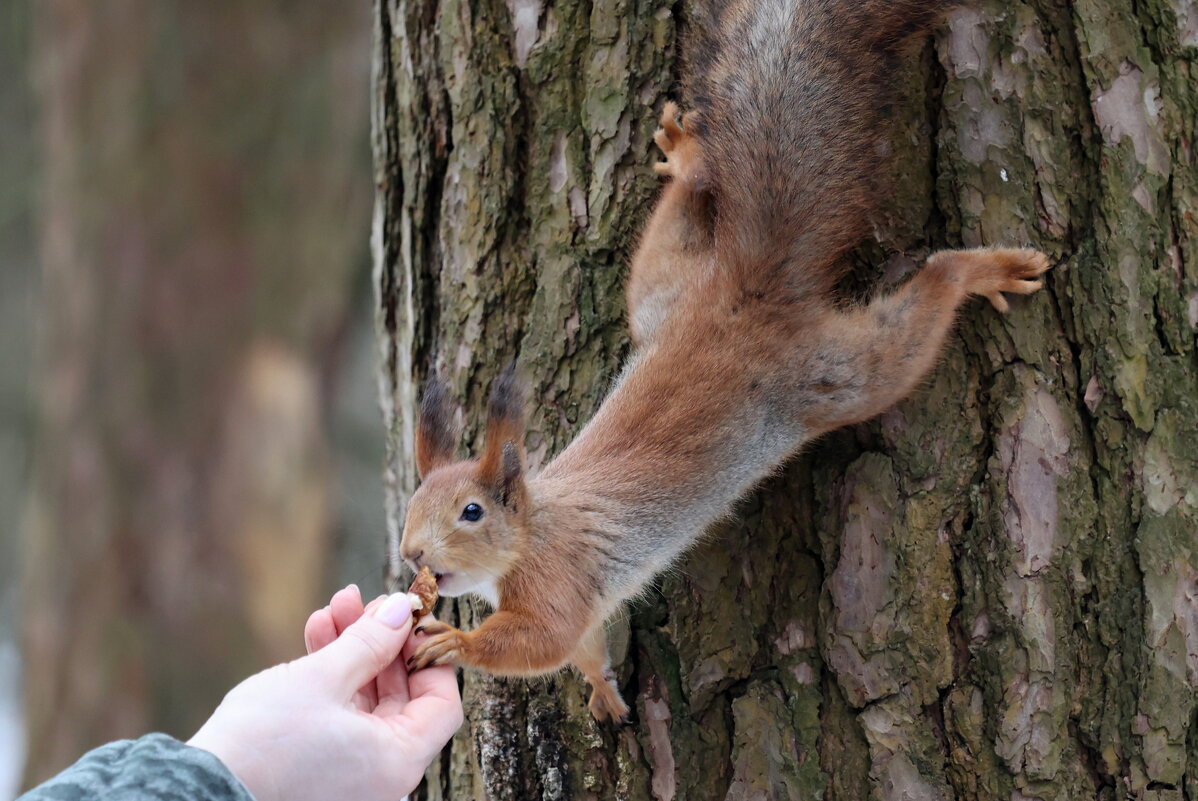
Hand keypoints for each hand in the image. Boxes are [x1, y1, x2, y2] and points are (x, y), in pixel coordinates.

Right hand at [188, 585, 462, 800]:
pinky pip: (343, 722)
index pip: (441, 703)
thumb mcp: (323, 677)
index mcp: (398, 763)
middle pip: (402, 699)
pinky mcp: (322, 776)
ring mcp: (353, 781)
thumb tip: (403, 610)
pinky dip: (333, 683)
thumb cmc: (262, 741)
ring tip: (331, 609)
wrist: (194, 791)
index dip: (427, 654)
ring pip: (368, 705)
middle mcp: (384, 780)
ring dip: (352, 653)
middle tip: (362, 603)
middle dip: (380, 643)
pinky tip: (314, 638)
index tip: (406, 618)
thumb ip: (371, 641)